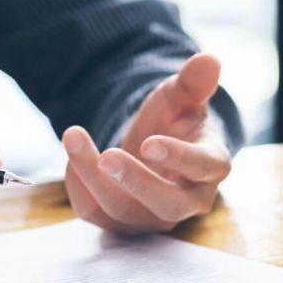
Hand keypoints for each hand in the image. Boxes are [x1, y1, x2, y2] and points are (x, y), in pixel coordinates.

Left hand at [62, 54, 231, 233]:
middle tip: (108, 155)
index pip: (203, 168)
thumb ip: (192, 82)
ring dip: (94, 178)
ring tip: (74, 137)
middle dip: (135, 182)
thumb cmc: (173, 123)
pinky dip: (78, 187)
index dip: (179, 158)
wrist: (151, 150)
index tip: (149, 142)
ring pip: (124, 211)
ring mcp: (152, 217)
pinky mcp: (121, 223)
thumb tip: (208, 59)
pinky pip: (95, 215)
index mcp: (210, 166)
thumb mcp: (181, 98)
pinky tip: (73, 159)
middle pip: (166, 204)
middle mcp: (186, 200)